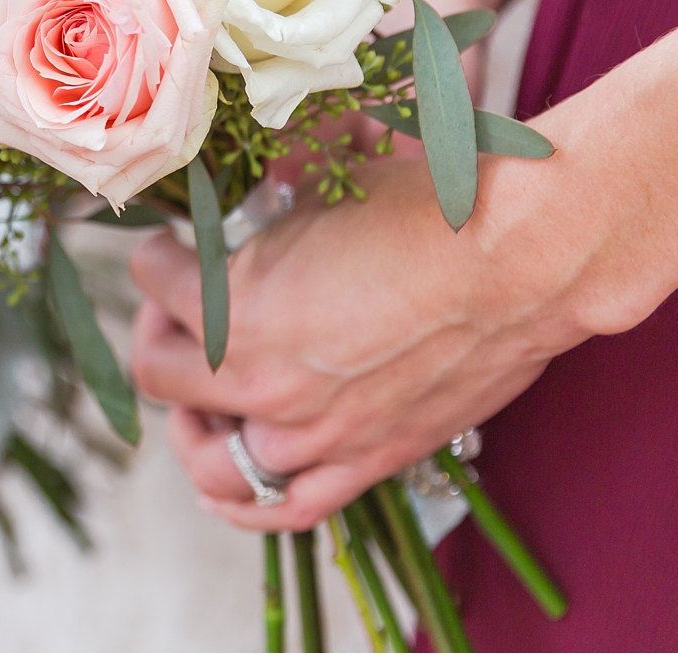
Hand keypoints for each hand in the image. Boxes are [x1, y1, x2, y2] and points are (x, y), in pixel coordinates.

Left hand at [129, 150, 593, 531]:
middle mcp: (261, 381)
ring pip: (209, 459)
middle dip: (160, 332)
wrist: (524, 258)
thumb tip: (264, 168)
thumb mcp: (328, 177)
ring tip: (198, 397)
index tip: (177, 242)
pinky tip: (221, 485)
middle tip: (179, 310)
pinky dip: (240, 505)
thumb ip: (276, 183)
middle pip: (161, 372)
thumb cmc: (428, 206)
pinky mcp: (364, 460)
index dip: (161, 252)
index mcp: (236, 306)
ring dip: (191, 424)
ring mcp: (311, 433)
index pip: (153, 279)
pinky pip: (280, 510)